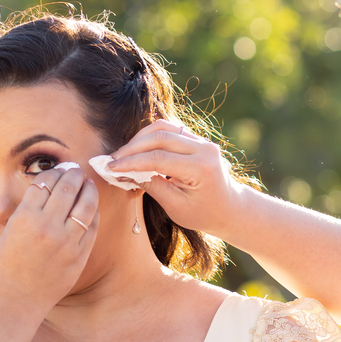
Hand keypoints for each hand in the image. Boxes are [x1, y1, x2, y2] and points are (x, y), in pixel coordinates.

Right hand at [0, 167, 98, 310]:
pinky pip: (92, 226)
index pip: (45, 182)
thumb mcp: (12, 229)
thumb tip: (52, 184)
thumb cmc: (9, 261)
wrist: (14, 296)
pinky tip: (92, 206)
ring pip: (85, 204)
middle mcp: (46, 227)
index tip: (60, 169)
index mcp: (25, 217)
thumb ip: (30, 207)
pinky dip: (94, 212)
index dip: (55, 172)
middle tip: (77, 170)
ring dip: (88, 189)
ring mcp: (66, 242)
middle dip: (74, 174)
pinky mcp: (79, 256)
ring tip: (88, 183)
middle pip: (67, 188)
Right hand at [107, 119, 249, 238]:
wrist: (230, 209)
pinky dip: (150, 138)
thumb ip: (152, 186)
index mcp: (201, 167)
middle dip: (132, 147)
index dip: (131, 161)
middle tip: (112, 159)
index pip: (158, 157)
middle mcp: (204, 148)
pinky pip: (170, 131)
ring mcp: (202, 141)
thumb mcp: (176, 207)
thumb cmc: (204, 214)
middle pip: (160, 136)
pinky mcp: (197, 139)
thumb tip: (125, 172)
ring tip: (123, 155)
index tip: (110, 167)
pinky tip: (137, 151)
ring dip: (140, 139)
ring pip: (163, 128)